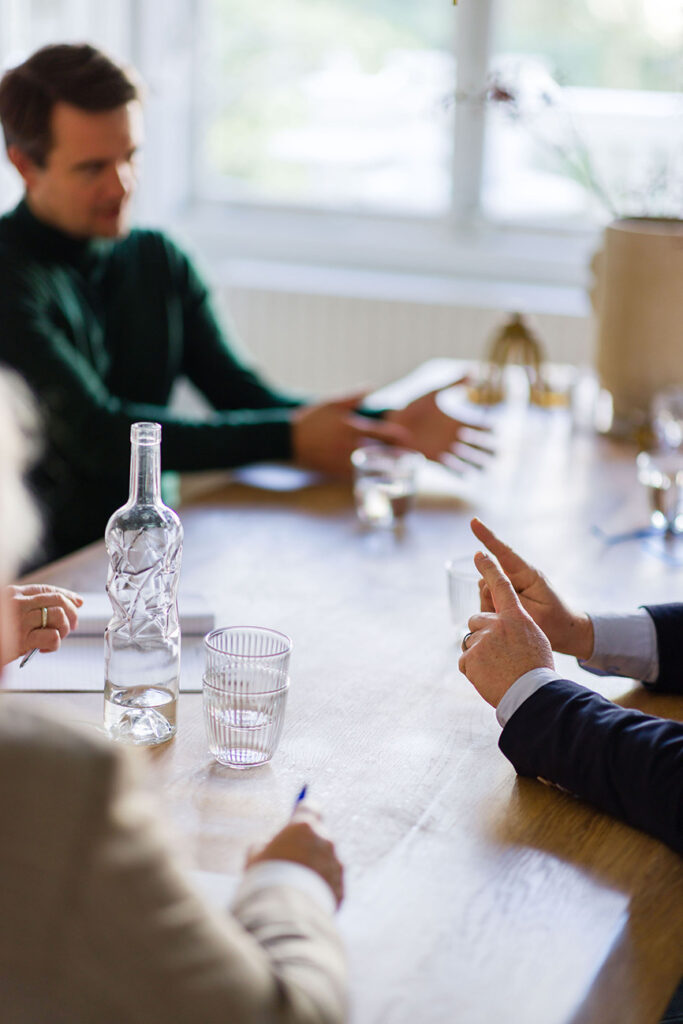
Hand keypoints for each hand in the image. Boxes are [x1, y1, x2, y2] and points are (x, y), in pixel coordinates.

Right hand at [1, 584, 82, 665]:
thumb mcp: (8, 613)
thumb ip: (30, 607)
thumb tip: (69, 604)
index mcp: (12, 594)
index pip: (47, 590)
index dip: (67, 595)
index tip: (78, 602)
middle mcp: (17, 604)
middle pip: (57, 600)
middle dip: (71, 613)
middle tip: (71, 625)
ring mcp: (19, 621)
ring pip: (58, 616)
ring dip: (64, 629)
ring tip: (56, 637)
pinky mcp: (21, 640)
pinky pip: (52, 637)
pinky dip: (55, 644)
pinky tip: (44, 649)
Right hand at [246, 807, 343, 906]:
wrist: (285, 914)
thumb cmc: (266, 879)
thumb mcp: (255, 855)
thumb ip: (266, 843)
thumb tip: (271, 843)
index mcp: (304, 826)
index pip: (310, 807)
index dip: (303, 813)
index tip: (297, 821)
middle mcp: (325, 841)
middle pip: (318, 836)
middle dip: (307, 847)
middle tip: (290, 863)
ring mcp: (336, 864)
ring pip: (326, 862)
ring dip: (314, 870)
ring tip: (294, 888)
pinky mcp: (341, 887)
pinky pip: (331, 884)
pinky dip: (321, 890)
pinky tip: (304, 901)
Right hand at [292, 391, 410, 475]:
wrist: (287, 440)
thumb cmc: (310, 420)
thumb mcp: (331, 404)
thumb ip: (352, 397)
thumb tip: (371, 386)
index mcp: (351, 428)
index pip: (383, 434)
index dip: (398, 437)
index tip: (408, 438)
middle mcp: (349, 446)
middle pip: (381, 454)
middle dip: (396, 455)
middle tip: (408, 456)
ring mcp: (342, 461)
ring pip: (371, 469)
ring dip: (383, 469)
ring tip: (396, 469)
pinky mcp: (334, 473)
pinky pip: (356, 478)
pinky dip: (366, 478)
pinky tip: (374, 478)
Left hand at [385, 380, 492, 468]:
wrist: (395, 423)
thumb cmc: (415, 407)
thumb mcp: (435, 393)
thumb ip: (454, 383)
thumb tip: (475, 371)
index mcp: (456, 421)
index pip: (480, 426)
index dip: (489, 427)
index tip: (495, 428)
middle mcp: (454, 436)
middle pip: (479, 445)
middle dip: (487, 447)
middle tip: (489, 448)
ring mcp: (446, 448)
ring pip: (468, 458)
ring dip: (476, 461)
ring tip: (478, 462)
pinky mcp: (435, 457)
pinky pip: (451, 467)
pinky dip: (460, 471)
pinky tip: (466, 475)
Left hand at [459, 552, 553, 707]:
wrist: (531, 693)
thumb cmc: (537, 669)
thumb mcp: (535, 639)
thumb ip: (517, 626)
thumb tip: (504, 626)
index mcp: (516, 617)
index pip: (501, 587)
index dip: (490, 569)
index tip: (480, 554)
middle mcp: (496, 623)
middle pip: (477, 619)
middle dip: (483, 633)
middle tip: (499, 654)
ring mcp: (481, 640)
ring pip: (471, 641)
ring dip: (479, 654)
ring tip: (497, 669)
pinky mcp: (469, 658)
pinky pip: (465, 661)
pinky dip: (474, 670)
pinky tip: (489, 678)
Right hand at [470, 518, 593, 659]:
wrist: (568, 634)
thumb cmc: (556, 622)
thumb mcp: (534, 613)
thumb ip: (508, 598)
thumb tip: (484, 585)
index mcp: (528, 574)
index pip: (503, 552)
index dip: (487, 536)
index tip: (473, 521)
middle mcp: (517, 578)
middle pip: (488, 577)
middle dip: (489, 593)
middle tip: (504, 612)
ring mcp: (511, 588)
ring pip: (485, 591)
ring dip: (491, 606)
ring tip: (512, 621)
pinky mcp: (507, 599)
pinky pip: (488, 602)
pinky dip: (493, 613)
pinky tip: (507, 623)